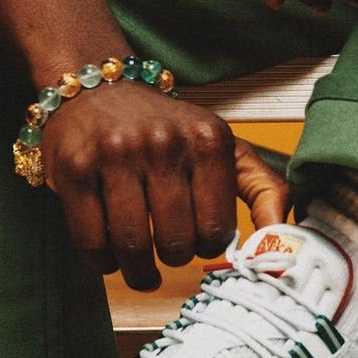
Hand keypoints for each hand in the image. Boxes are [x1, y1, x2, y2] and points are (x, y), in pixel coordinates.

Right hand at [40, 80, 289, 288]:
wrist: (97, 88)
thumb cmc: (165, 129)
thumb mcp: (224, 147)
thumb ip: (264, 189)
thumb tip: (284, 239)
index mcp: (208, 139)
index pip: (217, 230)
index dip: (208, 244)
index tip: (199, 236)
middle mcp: (163, 142)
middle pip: (175, 244)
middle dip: (173, 257)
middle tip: (168, 247)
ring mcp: (115, 155)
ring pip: (132, 248)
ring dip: (137, 269)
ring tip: (140, 263)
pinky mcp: (73, 170)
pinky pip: (91, 243)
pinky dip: (102, 261)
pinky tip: (110, 252)